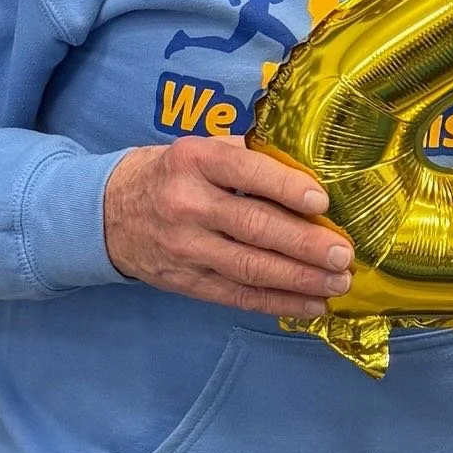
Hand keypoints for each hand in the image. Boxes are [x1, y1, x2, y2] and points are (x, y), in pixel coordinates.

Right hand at [104, 135, 351, 318]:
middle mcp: (188, 205)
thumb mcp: (200, 149)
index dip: (285, 187)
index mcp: (194, 160)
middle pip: (252, 226)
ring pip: (249, 267)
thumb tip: (311, 169)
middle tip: (343, 254)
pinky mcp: (188, 282)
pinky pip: (239, 296)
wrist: (110, 213)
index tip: (322, 202)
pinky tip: (312, 304)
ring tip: (338, 282)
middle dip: (303, 244)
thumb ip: (248, 156)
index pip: (245, 171)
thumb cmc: (173, 174)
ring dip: (299, 279)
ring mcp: (186, 248)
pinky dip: (279, 302)